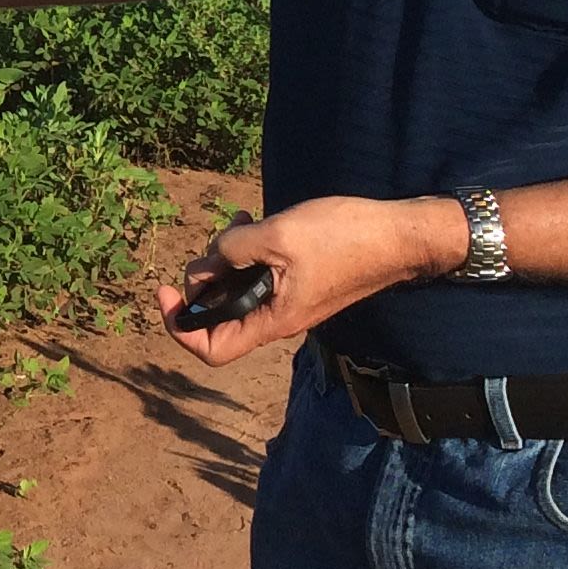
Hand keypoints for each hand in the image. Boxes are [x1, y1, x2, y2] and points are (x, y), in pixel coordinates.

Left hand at [155, 195, 463, 366]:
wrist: (400, 236)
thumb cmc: (344, 237)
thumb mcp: (277, 235)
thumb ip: (232, 250)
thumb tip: (202, 266)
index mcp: (272, 320)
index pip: (212, 350)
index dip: (180, 327)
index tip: (167, 292)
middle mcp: (277, 317)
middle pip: (219, 315)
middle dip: (204, 280)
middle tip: (213, 246)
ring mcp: (290, 298)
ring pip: (238, 289)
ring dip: (226, 257)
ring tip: (236, 224)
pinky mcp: (300, 279)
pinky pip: (260, 272)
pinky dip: (248, 249)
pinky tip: (252, 219)